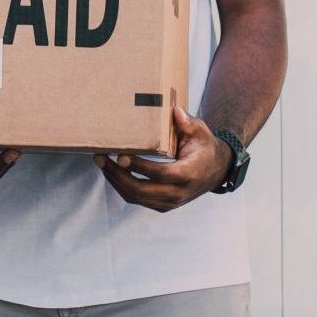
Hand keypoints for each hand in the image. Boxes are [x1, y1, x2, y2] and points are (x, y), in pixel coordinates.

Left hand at [94, 106, 231, 212]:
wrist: (215, 171)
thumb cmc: (204, 147)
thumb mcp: (200, 131)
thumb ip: (186, 122)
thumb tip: (174, 111)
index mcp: (190, 173)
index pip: (161, 174)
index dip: (140, 166)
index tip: (121, 155)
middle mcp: (179, 192)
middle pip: (142, 190)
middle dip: (117, 174)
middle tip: (100, 158)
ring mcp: (170, 202)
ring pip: (136, 197)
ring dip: (115, 180)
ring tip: (101, 162)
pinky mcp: (162, 205)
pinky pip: (137, 199)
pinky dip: (122, 186)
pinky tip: (112, 171)